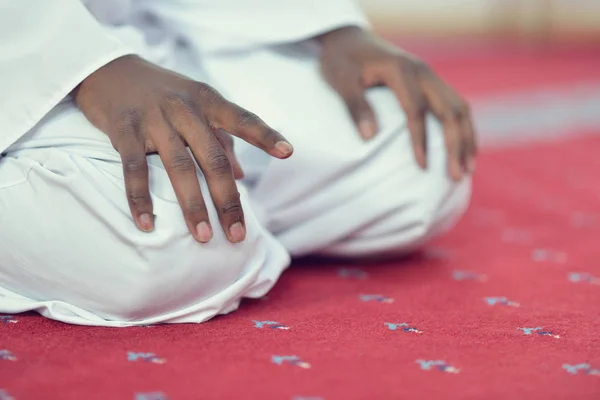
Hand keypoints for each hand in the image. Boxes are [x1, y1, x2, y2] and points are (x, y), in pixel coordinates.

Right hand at [74, 55, 292, 242]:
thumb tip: (243, 175)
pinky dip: (140, 199)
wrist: (110, 70)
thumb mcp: (197, 106)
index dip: (265, 136)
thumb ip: (221, 139)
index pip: (242, 119)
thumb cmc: (164, 93)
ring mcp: (154, 118)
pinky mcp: (124, 129)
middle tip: (238, 234)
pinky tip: (148, 224)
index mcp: (208, 101)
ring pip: (179, 167)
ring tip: (204, 236)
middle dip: (228, 199)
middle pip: (214, 158)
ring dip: (193, 205)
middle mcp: (185, 108)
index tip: (288, 152)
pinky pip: (134, 168)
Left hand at [319, 27, 475, 180]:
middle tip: (457, 177)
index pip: (416, 110)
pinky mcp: (430, 81)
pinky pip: (455, 104)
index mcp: (401, 71)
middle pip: (449, 110)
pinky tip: (465, 149)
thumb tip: (369, 137)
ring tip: (468, 170)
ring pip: (459, 107)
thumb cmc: (341, 62)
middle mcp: (422, 71)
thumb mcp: (340, 81)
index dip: (421, 140)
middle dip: (456, 145)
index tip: (422, 167)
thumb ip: (355, 106)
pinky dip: (464, 127)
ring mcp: (430, 75)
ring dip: (466, 138)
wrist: (348, 39)